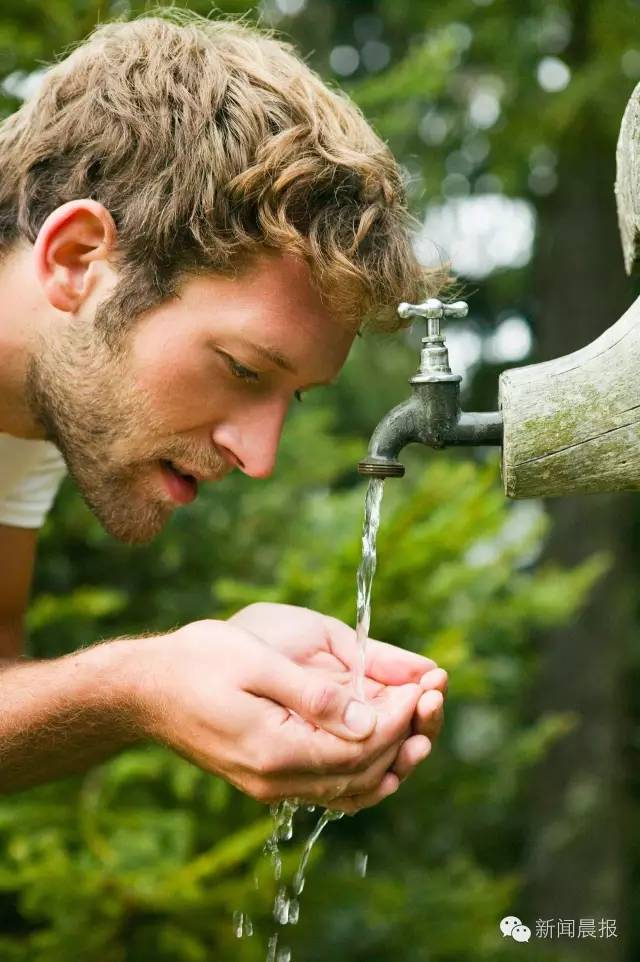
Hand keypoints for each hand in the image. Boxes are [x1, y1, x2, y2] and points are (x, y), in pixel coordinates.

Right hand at [133, 618, 423, 811]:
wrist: (147, 690)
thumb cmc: (199, 662)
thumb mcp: (258, 662)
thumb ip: (315, 693)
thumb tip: (370, 716)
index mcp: (276, 750)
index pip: (361, 747)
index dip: (401, 716)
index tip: (426, 684)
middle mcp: (277, 780)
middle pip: (363, 773)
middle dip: (406, 734)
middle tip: (435, 697)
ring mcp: (272, 785)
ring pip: (351, 789)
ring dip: (392, 758)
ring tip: (423, 724)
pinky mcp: (268, 779)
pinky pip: (330, 789)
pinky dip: (364, 773)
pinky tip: (384, 753)